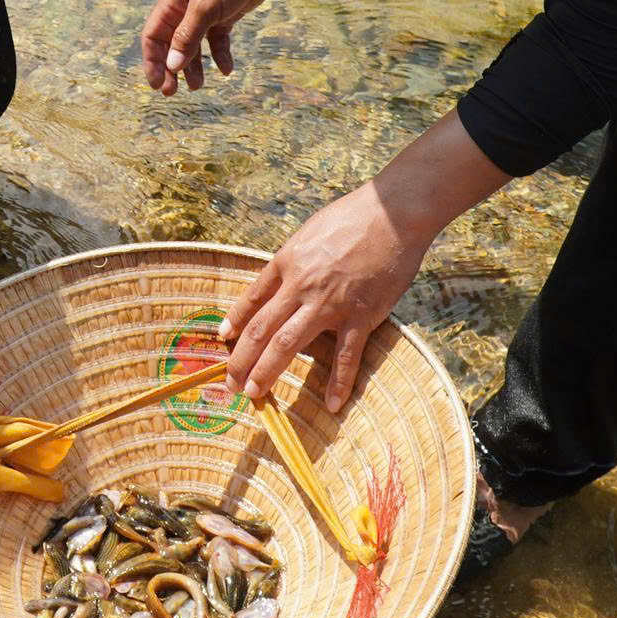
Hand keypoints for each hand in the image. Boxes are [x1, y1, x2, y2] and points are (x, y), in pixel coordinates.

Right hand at [142, 0, 279, 93]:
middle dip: (172, 69)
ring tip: (199, 86)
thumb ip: (188, 38)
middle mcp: (185, 9)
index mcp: (172, 4)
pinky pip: (218, 40)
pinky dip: (221, 54)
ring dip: (195, 66)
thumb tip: (171, 67)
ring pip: (195, 46)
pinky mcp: (226, 14)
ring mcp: (206, 12)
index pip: (154, 37)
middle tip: (174, 93)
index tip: (158, 85)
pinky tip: (227, 69)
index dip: (152, 62)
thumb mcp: (205, 8)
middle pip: (172, 45)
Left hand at [220, 183, 430, 413]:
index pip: (252, 298)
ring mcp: (330, 303)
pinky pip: (346, 356)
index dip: (235, 320)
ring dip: (266, 371)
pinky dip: (339, 382)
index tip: (223, 339)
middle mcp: (301, 285)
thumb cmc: (353, 216)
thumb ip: (294, 259)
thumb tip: (280, 281)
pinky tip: (332, 404)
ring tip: (252, 392)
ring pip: (288, 344)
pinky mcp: (360, 315)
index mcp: (287, 262)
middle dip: (241, 358)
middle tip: (229, 382)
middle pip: (262, 328)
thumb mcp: (310, 231)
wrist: (393, 213)